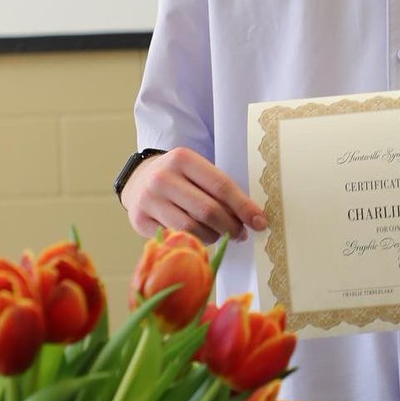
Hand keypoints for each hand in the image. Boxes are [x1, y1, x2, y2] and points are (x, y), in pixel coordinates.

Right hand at [121, 147, 267, 244]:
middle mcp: (163, 177)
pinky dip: (194, 242)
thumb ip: (219, 188)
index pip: (221, 186)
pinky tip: (200, 237)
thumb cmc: (179, 177)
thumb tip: (251, 217)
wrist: (139, 179)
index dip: (243, 206)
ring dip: (214, 236)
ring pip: (192, 229)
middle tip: (242, 233)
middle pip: (208, 210)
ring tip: (220, 234)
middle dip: (231, 226)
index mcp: (183, 158)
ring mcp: (148, 200)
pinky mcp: (139, 221)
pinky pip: (175, 238)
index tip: (260, 221)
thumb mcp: (197, 171)